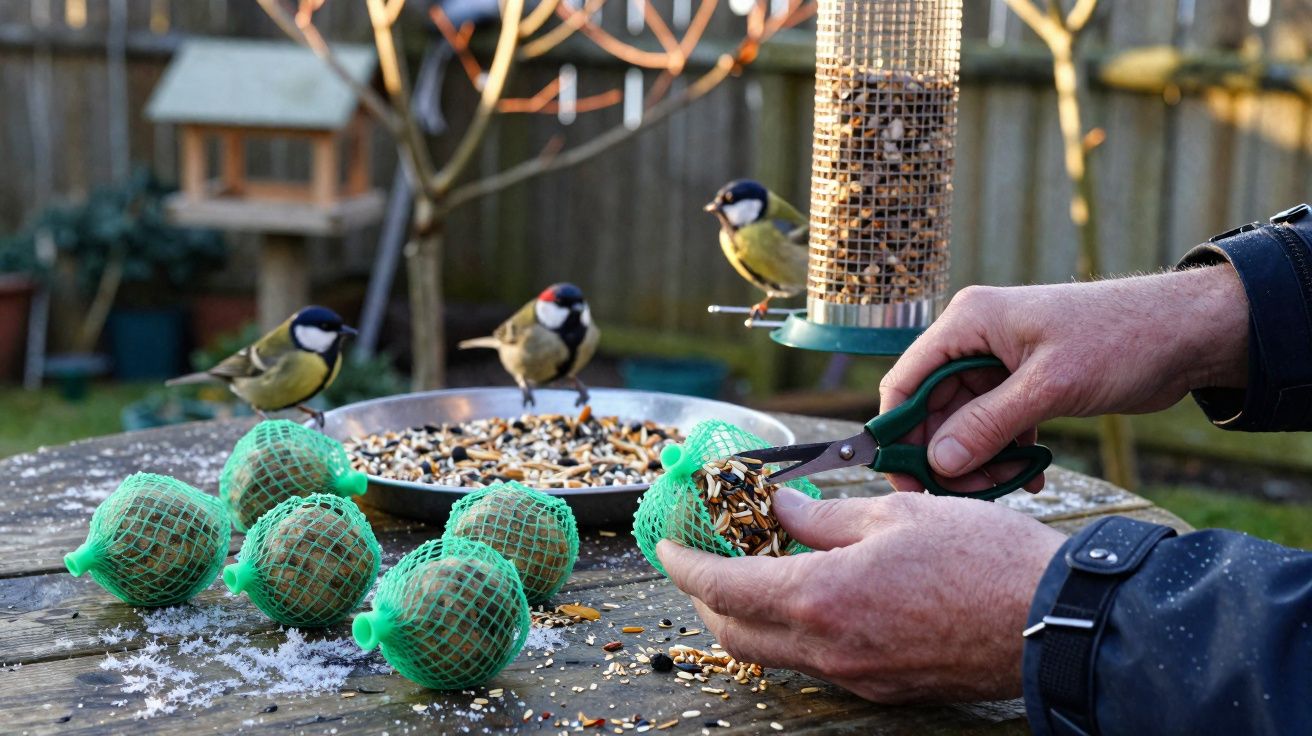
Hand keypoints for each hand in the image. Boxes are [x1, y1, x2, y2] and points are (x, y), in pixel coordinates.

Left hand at [657, 488, 1065, 702]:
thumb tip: (780, 508)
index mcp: (821, 598)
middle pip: (735, 633)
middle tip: (701, 560)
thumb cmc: (982, 560)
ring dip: (746, 617)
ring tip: (750, 574)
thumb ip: (824, 516)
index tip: (667, 546)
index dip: (687, 565)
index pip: (725, 586)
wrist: (1051, 622)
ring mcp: (855, 675)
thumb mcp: (895, 515)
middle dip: (705, 597)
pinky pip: (813, 664)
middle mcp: (828, 647)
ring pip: (772, 654)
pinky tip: (806, 598)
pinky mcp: (883, 686)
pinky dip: (790, 632)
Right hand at [879, 265, 1248, 490]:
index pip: (906, 382)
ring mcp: (999, 362)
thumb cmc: (1122, 340)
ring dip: (978, 461)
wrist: (1188, 332)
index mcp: (968, 322)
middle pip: (932, 409)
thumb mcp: (1050, 386)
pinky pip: (996, 427)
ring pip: (964, 424)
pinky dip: (1006, 454)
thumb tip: (937, 462)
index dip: (898, 434)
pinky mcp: (1024, 384)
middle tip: (964, 497)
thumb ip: (990, 424)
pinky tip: (1029, 478)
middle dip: (944, 456)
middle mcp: (975, 339)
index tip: (906, 481)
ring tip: (1006, 485)